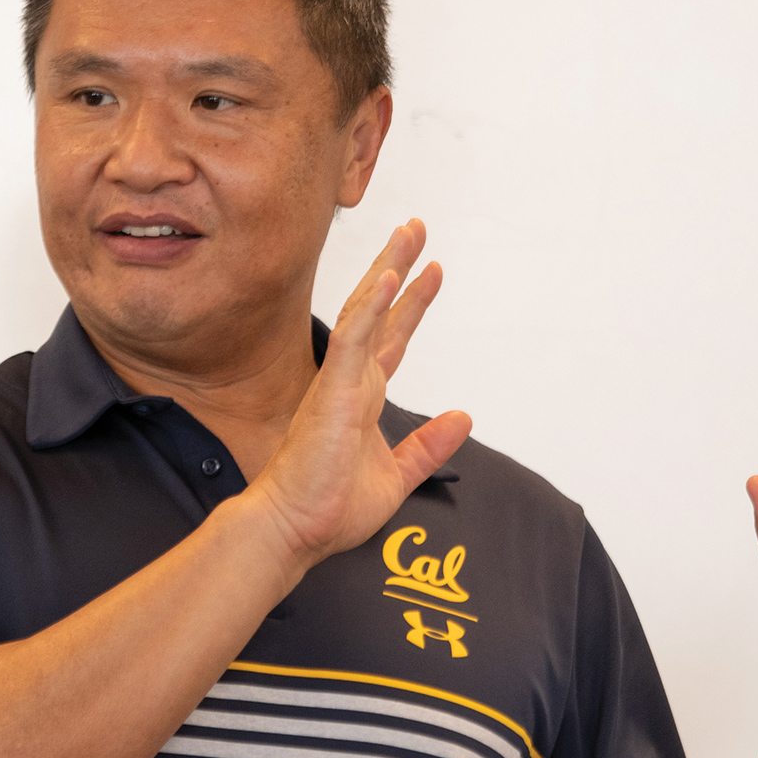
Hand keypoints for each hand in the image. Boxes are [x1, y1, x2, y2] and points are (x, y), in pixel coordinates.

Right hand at [247, 220, 472, 567]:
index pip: (391, 338)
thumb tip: (463, 417)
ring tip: (409, 232)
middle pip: (378, 312)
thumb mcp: (398, 475)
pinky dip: (372, 308)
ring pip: (366, 312)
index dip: (411, 303)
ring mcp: (340, 383)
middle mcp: (351, 382)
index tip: (431, 269)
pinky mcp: (332, 393)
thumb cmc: (330, 508)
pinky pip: (353, 340)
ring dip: (388, 270)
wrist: (294, 529)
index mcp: (362, 398)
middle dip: (398, 267)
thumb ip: (428, 446)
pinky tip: (389, 277)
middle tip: (416, 228)